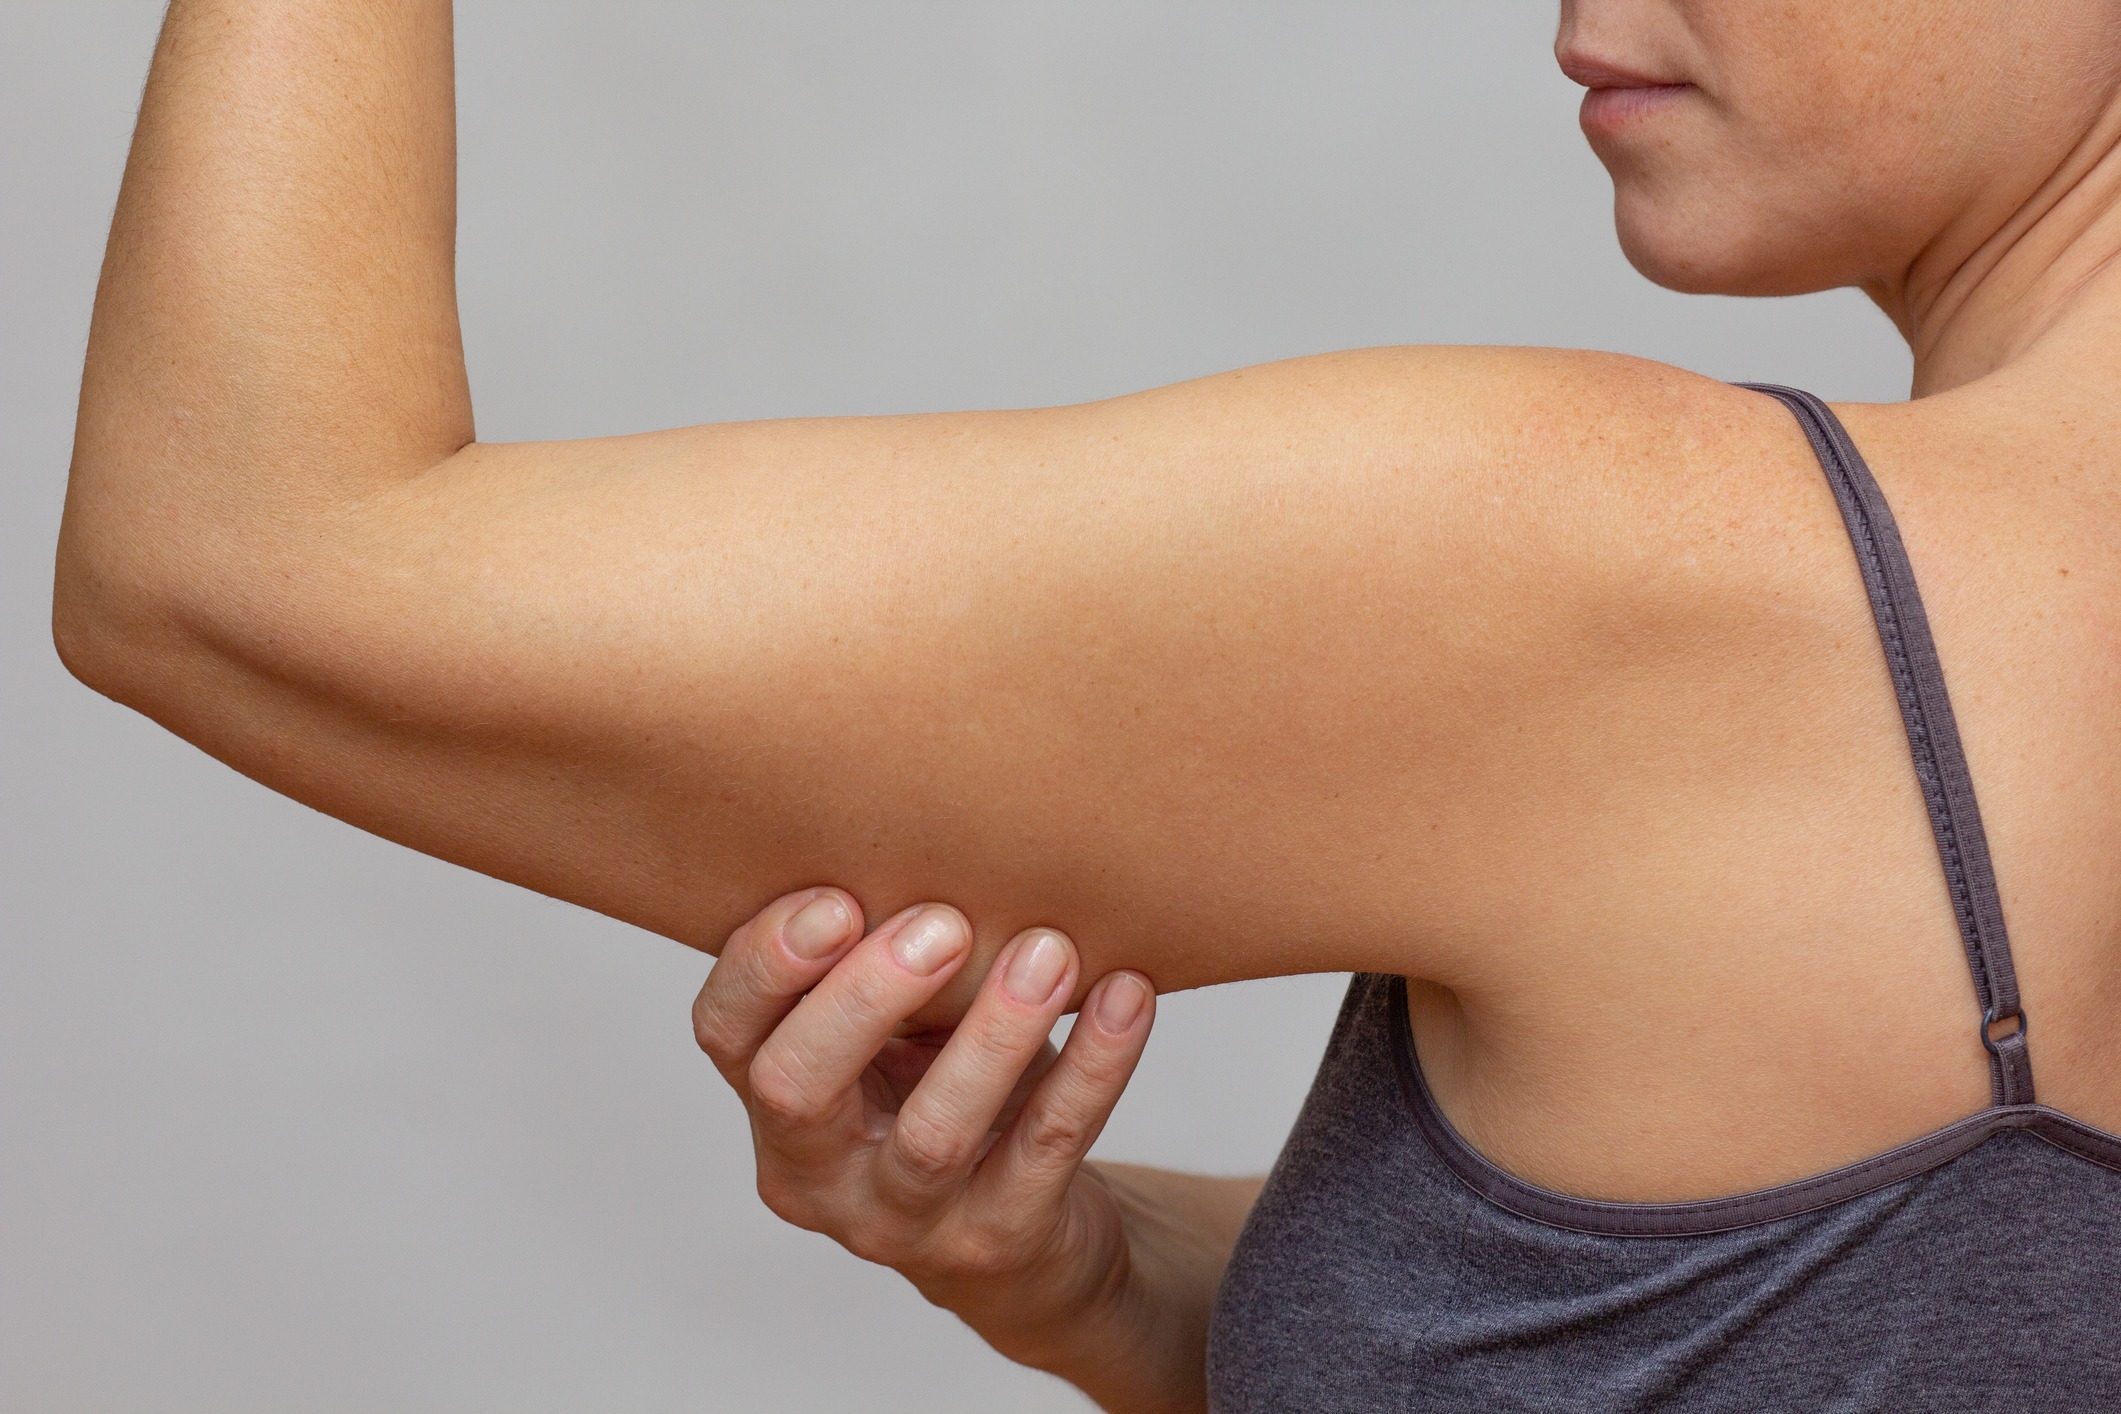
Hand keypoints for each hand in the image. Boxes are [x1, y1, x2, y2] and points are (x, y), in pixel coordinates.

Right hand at [692, 889, 1175, 1406]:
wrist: (1028, 1243)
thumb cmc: (950, 1094)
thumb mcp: (900, 1035)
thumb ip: (888, 963)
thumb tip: (936, 832)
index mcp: (775, 1102)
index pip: (726, 1032)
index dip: (765, 964)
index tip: (836, 898)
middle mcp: (819, 1174)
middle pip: (797, 1088)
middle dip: (865, 996)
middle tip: (943, 922)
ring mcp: (904, 1222)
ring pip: (932, 1134)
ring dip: (994, 1033)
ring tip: (1049, 951)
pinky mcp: (998, 1243)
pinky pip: (1046, 1149)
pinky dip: (1093, 1067)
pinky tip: (1125, 997)